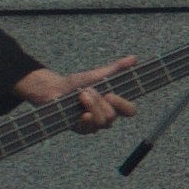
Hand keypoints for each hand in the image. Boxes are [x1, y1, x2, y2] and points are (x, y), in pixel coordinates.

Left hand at [19, 57, 138, 130]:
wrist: (54, 89)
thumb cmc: (76, 83)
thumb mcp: (97, 74)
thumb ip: (116, 68)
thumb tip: (134, 58)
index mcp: (114, 104)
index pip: (130, 110)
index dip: (124, 105)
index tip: (110, 94)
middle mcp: (106, 116)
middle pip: (113, 116)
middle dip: (99, 101)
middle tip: (87, 91)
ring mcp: (95, 124)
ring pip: (102, 122)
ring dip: (91, 106)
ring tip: (81, 96)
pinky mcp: (82, 129)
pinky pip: (90, 128)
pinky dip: (87, 119)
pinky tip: (82, 114)